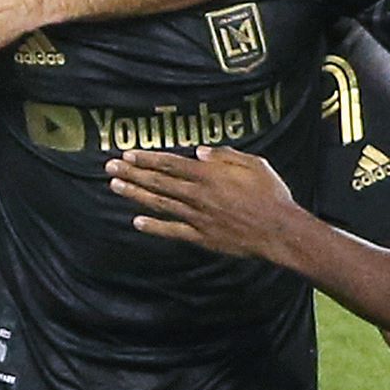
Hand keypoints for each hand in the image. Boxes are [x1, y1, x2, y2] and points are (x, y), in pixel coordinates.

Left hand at [107, 147, 302, 260]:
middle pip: (158, 182)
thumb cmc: (271, 195)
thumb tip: (200, 151)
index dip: (147, 159)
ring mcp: (197, 217)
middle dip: (132, 173)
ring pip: (160, 204)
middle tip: (110, 167)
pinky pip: (173, 231)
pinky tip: (136, 222)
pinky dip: (154, 227)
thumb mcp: (254, 164)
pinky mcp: (202, 237)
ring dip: (135, 195)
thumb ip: (225, 156)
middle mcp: (198, 195)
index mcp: (209, 175)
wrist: (279, 230)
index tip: (128, 154)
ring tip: (115, 187)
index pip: (171, 164)